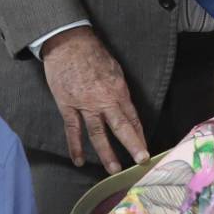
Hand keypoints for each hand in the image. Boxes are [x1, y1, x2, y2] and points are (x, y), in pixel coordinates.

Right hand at [39, 27, 149, 172]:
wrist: (68, 44)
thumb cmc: (92, 54)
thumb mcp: (114, 69)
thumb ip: (119, 90)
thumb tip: (124, 107)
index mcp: (118, 90)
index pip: (132, 117)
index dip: (139, 134)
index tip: (145, 148)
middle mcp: (104, 100)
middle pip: (121, 127)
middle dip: (132, 145)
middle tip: (141, 161)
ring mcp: (85, 105)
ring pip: (98, 134)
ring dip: (107, 153)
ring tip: (114, 169)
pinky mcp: (68, 106)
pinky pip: (73, 130)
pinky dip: (75, 147)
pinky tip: (79, 161)